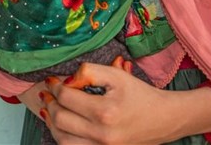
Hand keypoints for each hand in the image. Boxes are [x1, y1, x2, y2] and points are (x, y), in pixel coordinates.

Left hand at [40, 62, 172, 144]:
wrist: (164, 119)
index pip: (67, 97)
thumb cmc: (140, 95)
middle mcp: (102, 134)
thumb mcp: (117, 75)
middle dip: (50, 103)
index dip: (55, 86)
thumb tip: (67, 80)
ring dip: (51, 123)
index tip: (51, 81)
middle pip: (60, 119)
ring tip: (49, 109)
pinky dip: (63, 137)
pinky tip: (60, 125)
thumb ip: (89, 72)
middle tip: (47, 93)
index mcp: (105, 112)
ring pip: (62, 139)